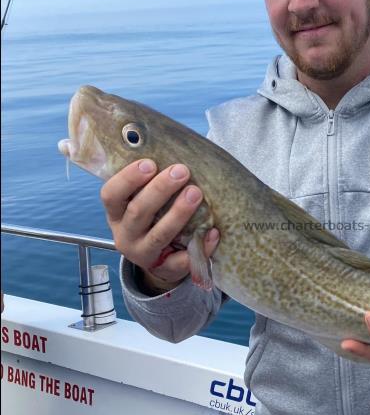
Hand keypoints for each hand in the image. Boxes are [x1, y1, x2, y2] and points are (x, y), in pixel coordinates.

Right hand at [100, 159, 218, 289]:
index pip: (111, 195)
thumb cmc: (153, 219)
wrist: (159, 260)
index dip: (128, 179)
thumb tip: (167, 143)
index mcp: (116, 214)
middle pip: (138, 212)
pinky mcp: (165, 270)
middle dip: (160, 190)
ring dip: (178, 213)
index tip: (149, 163)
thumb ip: (148, 181)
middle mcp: (125, 235)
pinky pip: (183, 260)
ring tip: (196, 193)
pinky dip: (201, 245)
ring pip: (159, 235)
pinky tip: (214, 231)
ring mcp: (144, 255)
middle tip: (182, 171)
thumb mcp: (141, 201)